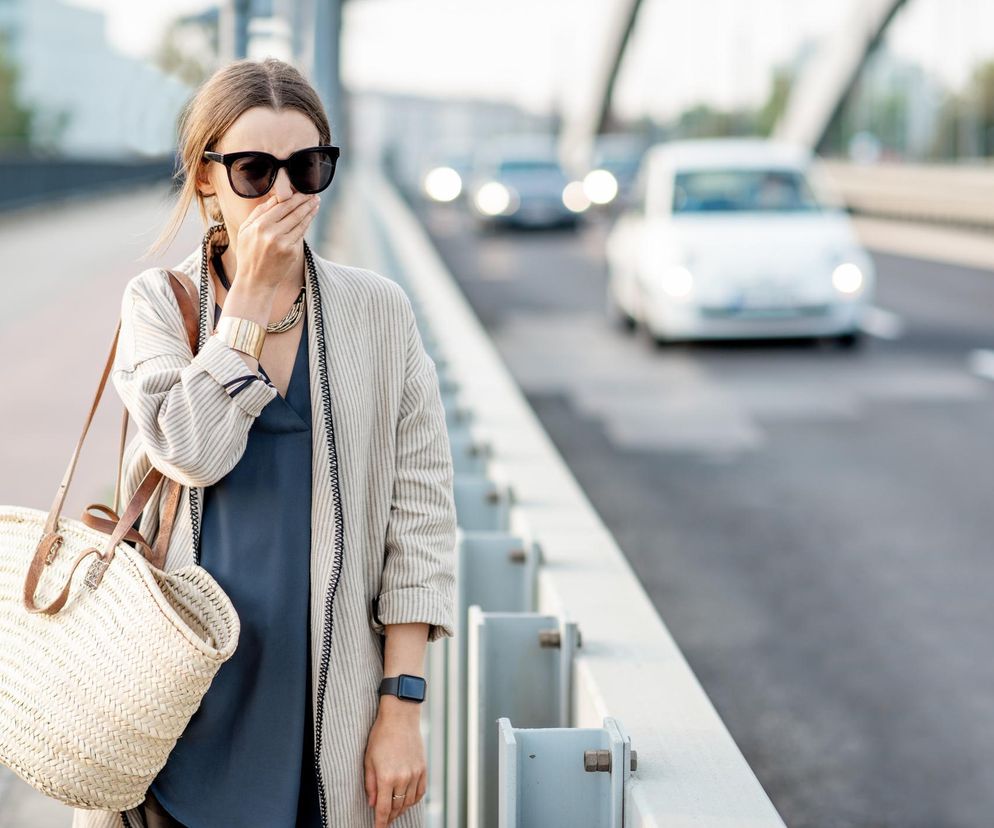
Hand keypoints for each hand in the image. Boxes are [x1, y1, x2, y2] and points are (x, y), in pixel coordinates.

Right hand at [235, 191, 319, 291]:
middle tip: (314, 195)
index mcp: (258, 225)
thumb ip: (258, 213)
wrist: (255, 282)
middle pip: (293, 212)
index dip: (294, 197)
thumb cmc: (249, 254)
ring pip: (300, 222)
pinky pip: (301, 234)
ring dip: (310, 211)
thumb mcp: (245, 231)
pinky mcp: (292, 253)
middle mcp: (271, 233)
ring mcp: (283, 244)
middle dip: (305, 202)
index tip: (302, 191)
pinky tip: (310, 218)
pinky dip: (306, 224)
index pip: (281, 205)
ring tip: (316, 203)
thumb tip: (274, 197)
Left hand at [363, 705, 425, 826]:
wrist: (400, 717)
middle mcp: (403, 778)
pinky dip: (413, 800)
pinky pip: (420, 792)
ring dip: (401, 809)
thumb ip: (370, 784)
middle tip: (384, 820)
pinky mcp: (423, 768)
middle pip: (397, 807)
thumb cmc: (380, 736)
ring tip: (394, 811)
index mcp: (386, 777)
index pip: (383, 808)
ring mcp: (415, 774)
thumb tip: (372, 803)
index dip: (380, 822)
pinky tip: (407, 800)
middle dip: (389, 817)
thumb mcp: (368, 760)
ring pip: (409, 802)